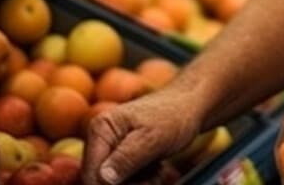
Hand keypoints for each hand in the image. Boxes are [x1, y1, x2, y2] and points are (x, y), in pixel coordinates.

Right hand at [81, 86, 202, 184]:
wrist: (192, 106)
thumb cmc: (174, 115)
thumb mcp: (152, 138)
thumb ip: (126, 159)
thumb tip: (103, 179)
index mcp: (101, 129)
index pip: (91, 172)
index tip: (137, 183)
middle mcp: (101, 138)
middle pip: (101, 180)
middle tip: (150, 179)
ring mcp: (112, 147)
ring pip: (115, 182)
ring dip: (138, 184)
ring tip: (156, 171)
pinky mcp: (123, 155)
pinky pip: (126, 179)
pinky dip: (143, 181)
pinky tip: (156, 170)